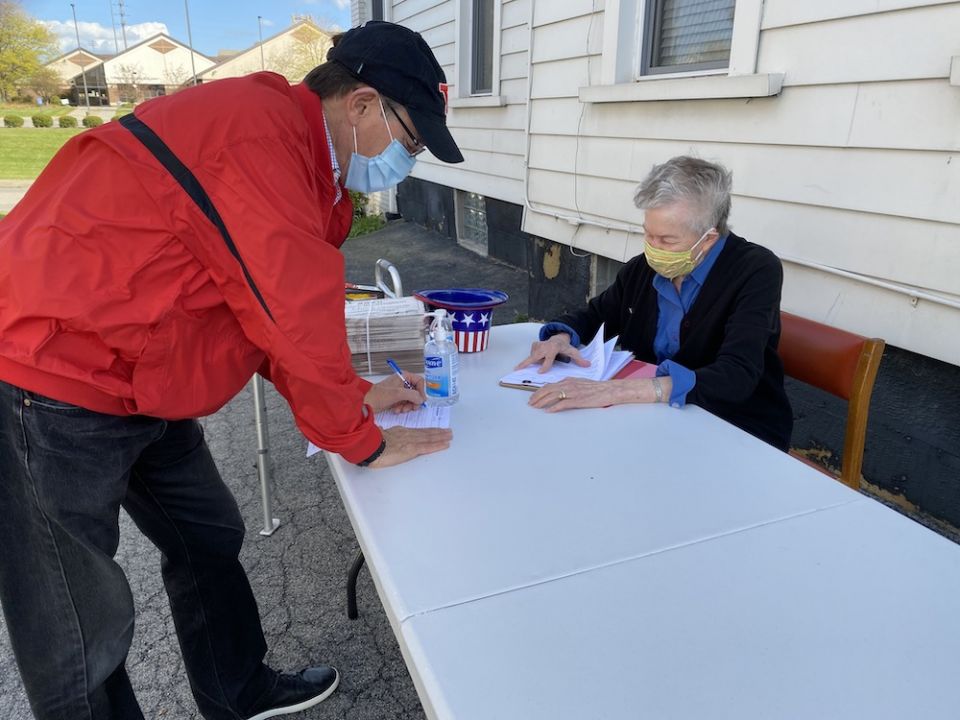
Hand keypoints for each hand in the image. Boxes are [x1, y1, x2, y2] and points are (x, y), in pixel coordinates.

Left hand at [364, 373, 424, 413]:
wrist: (366, 403)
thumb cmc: (379, 395)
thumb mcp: (398, 394)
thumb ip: (412, 395)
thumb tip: (421, 400)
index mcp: (404, 376)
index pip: (419, 382)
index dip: (421, 392)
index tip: (420, 401)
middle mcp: (402, 382)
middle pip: (416, 392)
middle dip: (413, 401)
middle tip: (411, 408)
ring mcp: (399, 390)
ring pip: (411, 399)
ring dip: (407, 406)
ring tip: (400, 410)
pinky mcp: (395, 398)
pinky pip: (404, 403)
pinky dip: (402, 407)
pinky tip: (396, 410)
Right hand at [368, 426, 452, 467]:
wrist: (370, 446)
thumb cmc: (370, 443)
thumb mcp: (378, 435)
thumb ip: (383, 433)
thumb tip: (380, 431)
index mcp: (399, 431)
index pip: (416, 431)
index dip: (426, 430)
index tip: (434, 430)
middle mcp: (407, 434)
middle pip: (425, 433)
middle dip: (437, 432)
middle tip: (448, 431)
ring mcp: (411, 441)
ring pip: (429, 438)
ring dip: (441, 436)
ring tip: (450, 436)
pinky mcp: (412, 449)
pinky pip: (428, 446)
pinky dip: (438, 445)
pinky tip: (446, 444)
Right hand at [515, 333, 590, 372]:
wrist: (558, 339)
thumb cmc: (565, 348)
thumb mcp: (573, 352)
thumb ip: (580, 359)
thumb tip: (588, 365)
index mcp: (554, 348)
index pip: (548, 358)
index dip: (545, 365)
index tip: (540, 372)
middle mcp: (545, 346)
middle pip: (535, 356)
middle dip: (527, 362)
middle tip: (517, 369)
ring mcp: (538, 345)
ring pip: (533, 356)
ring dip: (534, 361)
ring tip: (538, 364)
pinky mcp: (534, 345)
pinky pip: (531, 354)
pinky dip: (533, 358)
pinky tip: (537, 359)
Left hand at [529, 376, 667, 411]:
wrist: (609, 390)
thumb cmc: (597, 388)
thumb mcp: (580, 383)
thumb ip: (570, 385)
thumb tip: (560, 391)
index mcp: (568, 380)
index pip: (550, 385)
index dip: (539, 391)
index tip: (533, 396)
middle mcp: (568, 384)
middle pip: (547, 389)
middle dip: (536, 396)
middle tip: (530, 403)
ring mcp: (573, 392)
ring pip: (552, 395)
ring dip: (542, 402)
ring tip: (535, 407)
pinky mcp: (578, 400)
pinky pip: (563, 404)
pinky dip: (554, 407)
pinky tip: (548, 411)